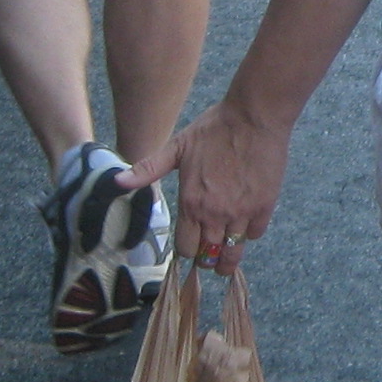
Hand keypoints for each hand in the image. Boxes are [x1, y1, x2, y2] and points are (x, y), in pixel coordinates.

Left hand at [120, 94, 293, 269]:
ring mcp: (241, 212)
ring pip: (233, 252)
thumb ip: (147, 169)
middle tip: (206, 260)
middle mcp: (215, 214)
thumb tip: (117, 181)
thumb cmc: (214, 129)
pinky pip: (254, 233)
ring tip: (225, 264)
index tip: (188, 248)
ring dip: (227, 259)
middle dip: (205, 260)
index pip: (185, 247)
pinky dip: (248, 233)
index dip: (185, 251)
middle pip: (208, 255)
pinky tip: (244, 227)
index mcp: (191, 203)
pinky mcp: (264, 207)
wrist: (254, 117)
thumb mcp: (176, 147)